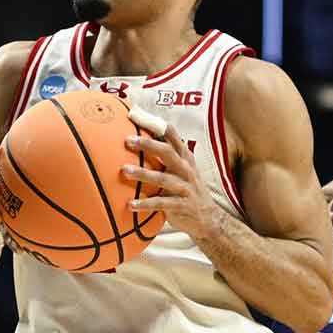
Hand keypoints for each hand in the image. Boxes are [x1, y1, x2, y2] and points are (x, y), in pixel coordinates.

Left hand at [121, 122, 222, 241]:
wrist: (207, 217)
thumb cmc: (186, 188)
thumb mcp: (181, 168)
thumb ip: (165, 154)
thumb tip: (138, 136)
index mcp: (183, 157)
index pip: (171, 135)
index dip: (154, 124)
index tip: (136, 115)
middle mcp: (185, 169)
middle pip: (167, 152)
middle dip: (148, 145)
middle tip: (128, 140)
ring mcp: (185, 187)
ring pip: (163, 178)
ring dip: (143, 174)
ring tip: (124, 171)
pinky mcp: (182, 205)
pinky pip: (162, 204)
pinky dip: (145, 204)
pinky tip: (130, 205)